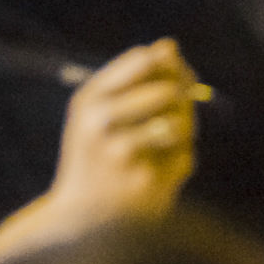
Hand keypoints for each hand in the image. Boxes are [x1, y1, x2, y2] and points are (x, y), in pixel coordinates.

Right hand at [42, 39, 197, 228]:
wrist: (79, 218)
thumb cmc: (94, 154)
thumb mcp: (98, 111)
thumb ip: (132, 77)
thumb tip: (170, 45)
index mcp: (88, 101)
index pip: (143, 61)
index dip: (169, 64)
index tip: (176, 74)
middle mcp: (100, 126)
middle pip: (165, 91)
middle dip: (180, 96)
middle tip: (177, 105)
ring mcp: (123, 158)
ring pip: (178, 124)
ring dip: (182, 127)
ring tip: (167, 136)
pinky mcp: (146, 186)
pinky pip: (184, 157)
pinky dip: (179, 159)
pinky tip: (159, 169)